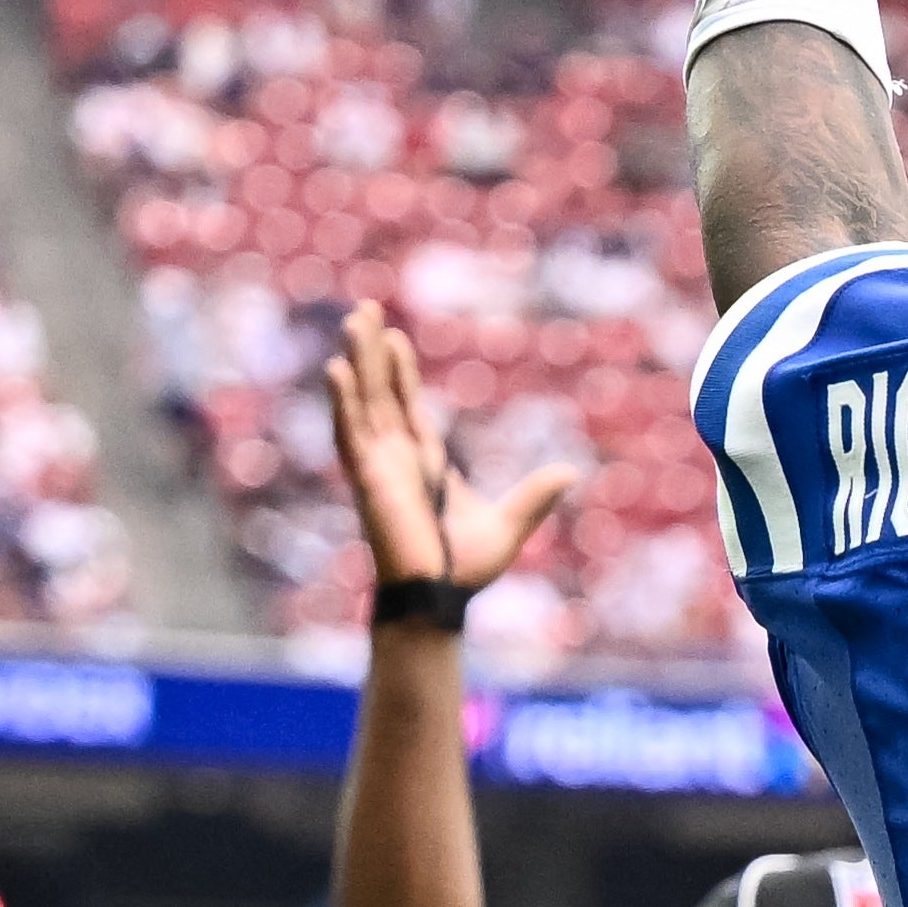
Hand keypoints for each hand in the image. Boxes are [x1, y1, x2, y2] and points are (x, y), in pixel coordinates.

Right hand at [322, 303, 570, 598]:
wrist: (440, 598)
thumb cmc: (465, 568)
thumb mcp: (510, 523)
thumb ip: (536, 495)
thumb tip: (570, 472)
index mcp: (425, 462)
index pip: (407, 405)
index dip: (400, 371)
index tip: (394, 337)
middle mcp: (396, 457)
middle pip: (380, 392)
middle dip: (373, 352)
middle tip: (366, 308)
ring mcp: (378, 465)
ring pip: (363, 402)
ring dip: (357, 362)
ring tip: (354, 322)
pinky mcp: (367, 479)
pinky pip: (350, 433)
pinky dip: (343, 402)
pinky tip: (337, 369)